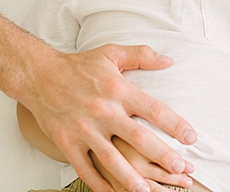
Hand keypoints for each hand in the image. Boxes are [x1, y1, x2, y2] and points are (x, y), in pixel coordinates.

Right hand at [23, 45, 195, 191]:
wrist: (38, 75)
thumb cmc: (78, 65)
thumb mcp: (112, 53)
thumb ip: (142, 56)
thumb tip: (168, 61)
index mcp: (118, 91)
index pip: (153, 110)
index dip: (175, 125)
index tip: (191, 137)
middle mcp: (103, 112)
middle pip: (138, 138)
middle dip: (161, 155)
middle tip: (181, 167)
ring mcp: (84, 130)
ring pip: (112, 159)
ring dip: (131, 177)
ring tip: (148, 190)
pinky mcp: (66, 143)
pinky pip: (85, 168)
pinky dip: (99, 184)